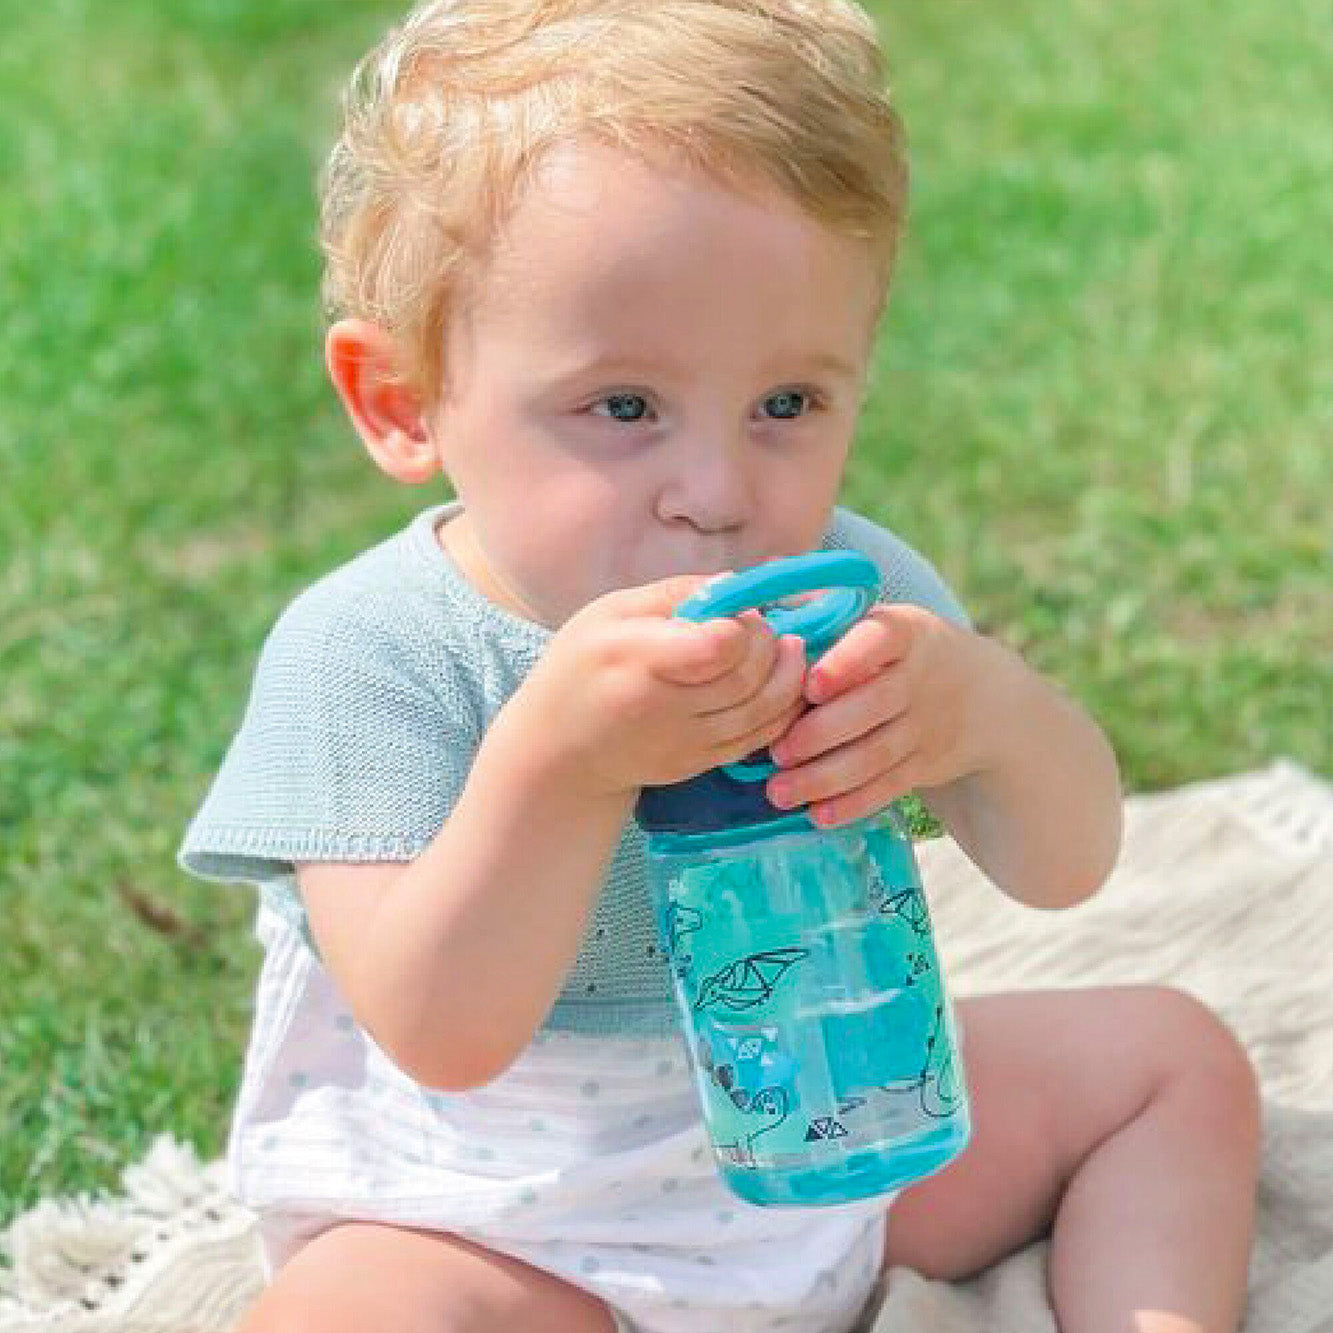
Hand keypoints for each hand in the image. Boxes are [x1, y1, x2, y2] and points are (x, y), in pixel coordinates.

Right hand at [513, 574, 808, 797]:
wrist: (559, 749)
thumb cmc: (580, 666)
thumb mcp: (611, 612)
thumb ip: (676, 594)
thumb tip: (737, 586)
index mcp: (635, 658)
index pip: (715, 647)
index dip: (742, 626)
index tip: (738, 612)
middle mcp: (662, 707)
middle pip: (746, 679)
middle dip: (771, 646)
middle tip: (768, 628)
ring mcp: (683, 743)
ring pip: (762, 712)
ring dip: (789, 677)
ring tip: (788, 649)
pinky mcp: (698, 764)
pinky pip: (757, 739)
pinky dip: (783, 710)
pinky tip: (783, 685)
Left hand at [764, 603, 1010, 826]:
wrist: (982, 695)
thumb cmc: (900, 652)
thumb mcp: (882, 622)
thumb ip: (828, 616)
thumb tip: (758, 592)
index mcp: (903, 632)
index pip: (877, 641)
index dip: (845, 664)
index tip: (810, 686)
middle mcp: (919, 677)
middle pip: (872, 707)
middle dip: (820, 734)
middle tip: (775, 754)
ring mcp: (926, 725)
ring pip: (875, 755)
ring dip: (825, 778)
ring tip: (779, 792)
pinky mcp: (925, 764)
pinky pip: (888, 787)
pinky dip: (853, 804)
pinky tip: (818, 815)